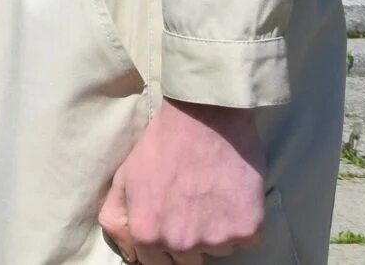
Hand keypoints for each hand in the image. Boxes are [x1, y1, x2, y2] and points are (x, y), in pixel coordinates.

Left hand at [99, 99, 265, 263]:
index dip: (164, 243)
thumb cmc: (162, 143)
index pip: (157, 264)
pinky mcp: (248, 230)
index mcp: (148, 234)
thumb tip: (130, 254)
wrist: (204, 115)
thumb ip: (117, 219)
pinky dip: (242, 222)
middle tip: (191, 203)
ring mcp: (217, 239)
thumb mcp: (124, 176)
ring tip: (211, 193)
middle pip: (189, 260)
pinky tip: (231, 194)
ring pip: (218, 250)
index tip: (171, 222)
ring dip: (216, 230)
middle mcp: (182, 244)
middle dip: (189, 238)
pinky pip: (246, 240)